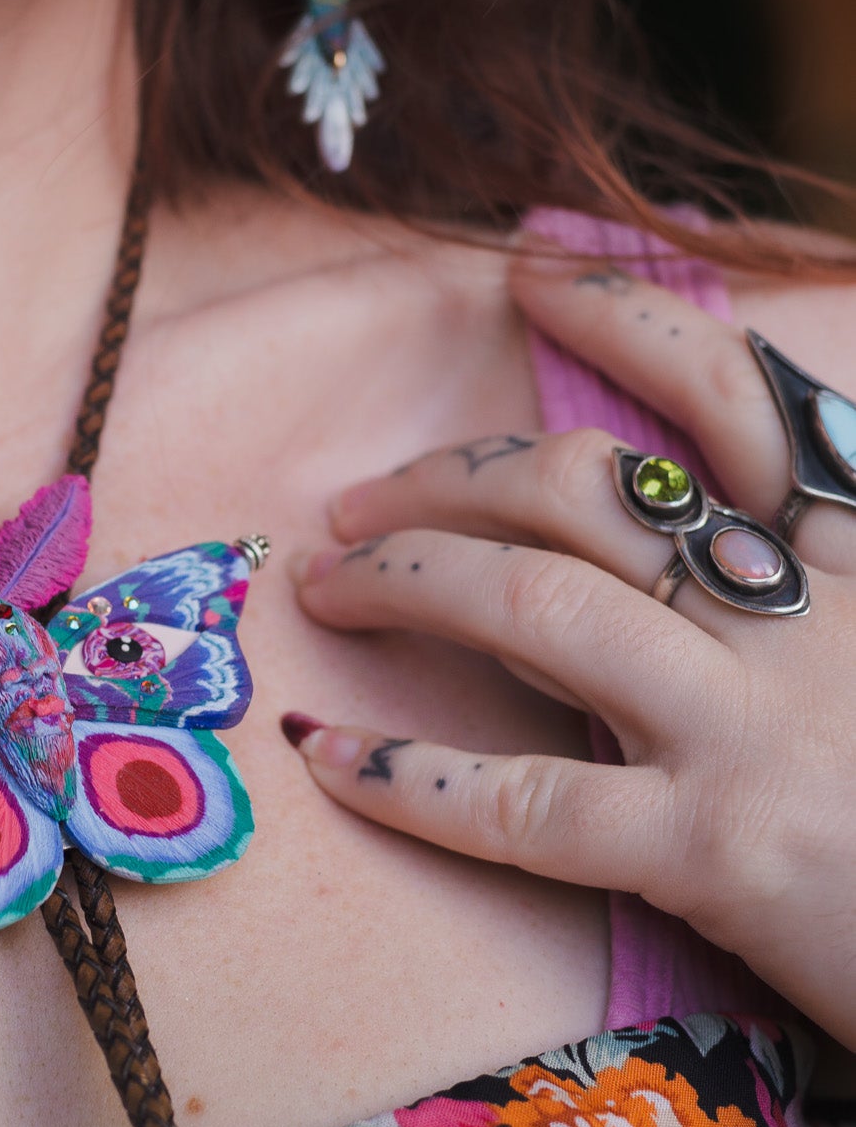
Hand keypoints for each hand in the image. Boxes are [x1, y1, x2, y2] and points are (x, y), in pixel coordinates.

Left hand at [286, 248, 855, 1045]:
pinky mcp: (714, 851)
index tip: (532, 275)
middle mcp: (804, 616)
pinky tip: (330, 758)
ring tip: (322, 585)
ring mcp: (754, 728)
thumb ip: (829, 564)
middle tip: (355, 500)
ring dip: (403, 581)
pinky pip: (522, 802)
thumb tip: (713, 528)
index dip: (623, 314)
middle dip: (448, 478)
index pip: (734, 391)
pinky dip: (409, 777)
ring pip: (536, 609)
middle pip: (589, 492)